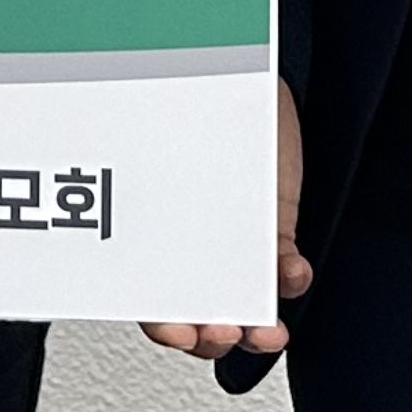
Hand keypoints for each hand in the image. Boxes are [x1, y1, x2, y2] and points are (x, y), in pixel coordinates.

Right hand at [141, 79, 310, 360]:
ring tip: (267, 329)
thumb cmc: (201, 96)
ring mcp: (237, 243)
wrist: (254, 75)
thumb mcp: (166, 133)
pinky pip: (284, 271)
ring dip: (256, 327)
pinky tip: (292, 271)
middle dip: (211, 336)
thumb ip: (150, 164)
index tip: (179, 331)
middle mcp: (195, 245)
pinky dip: (291, 280)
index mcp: (157, 231)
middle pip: (198, 313)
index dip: (163, 324)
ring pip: (244, 305)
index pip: (151, 295)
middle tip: (221, 331)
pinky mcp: (275, 231)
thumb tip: (118, 172)